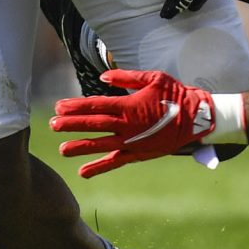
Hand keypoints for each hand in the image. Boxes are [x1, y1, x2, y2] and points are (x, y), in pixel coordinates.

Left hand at [52, 68, 216, 177]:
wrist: (196, 118)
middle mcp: (127, 125)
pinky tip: (83, 172)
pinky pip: (115, 162)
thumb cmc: (174, 94)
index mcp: (129, 105)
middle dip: (71, 124)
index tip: (58, 107)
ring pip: (101, 145)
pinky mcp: (138, 154)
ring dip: (80, 147)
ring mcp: (132, 142)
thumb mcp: (152, 78)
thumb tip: (104, 76)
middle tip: (52, 125)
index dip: (76, 106)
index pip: (96, 105)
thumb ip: (126, 78)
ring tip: (62, 150)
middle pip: (94, 124)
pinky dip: (99, 167)